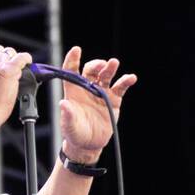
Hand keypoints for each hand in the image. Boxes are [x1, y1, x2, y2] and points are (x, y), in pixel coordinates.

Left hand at [58, 45, 136, 163]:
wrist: (89, 144)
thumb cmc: (75, 133)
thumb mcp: (69, 125)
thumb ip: (67, 115)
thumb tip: (63, 104)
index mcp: (74, 91)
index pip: (72, 71)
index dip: (73, 59)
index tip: (77, 50)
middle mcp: (88, 89)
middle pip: (91, 70)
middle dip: (96, 65)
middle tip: (101, 64)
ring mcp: (102, 93)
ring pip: (106, 76)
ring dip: (110, 68)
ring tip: (114, 63)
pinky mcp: (114, 100)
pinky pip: (120, 88)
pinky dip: (126, 81)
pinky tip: (131, 77)